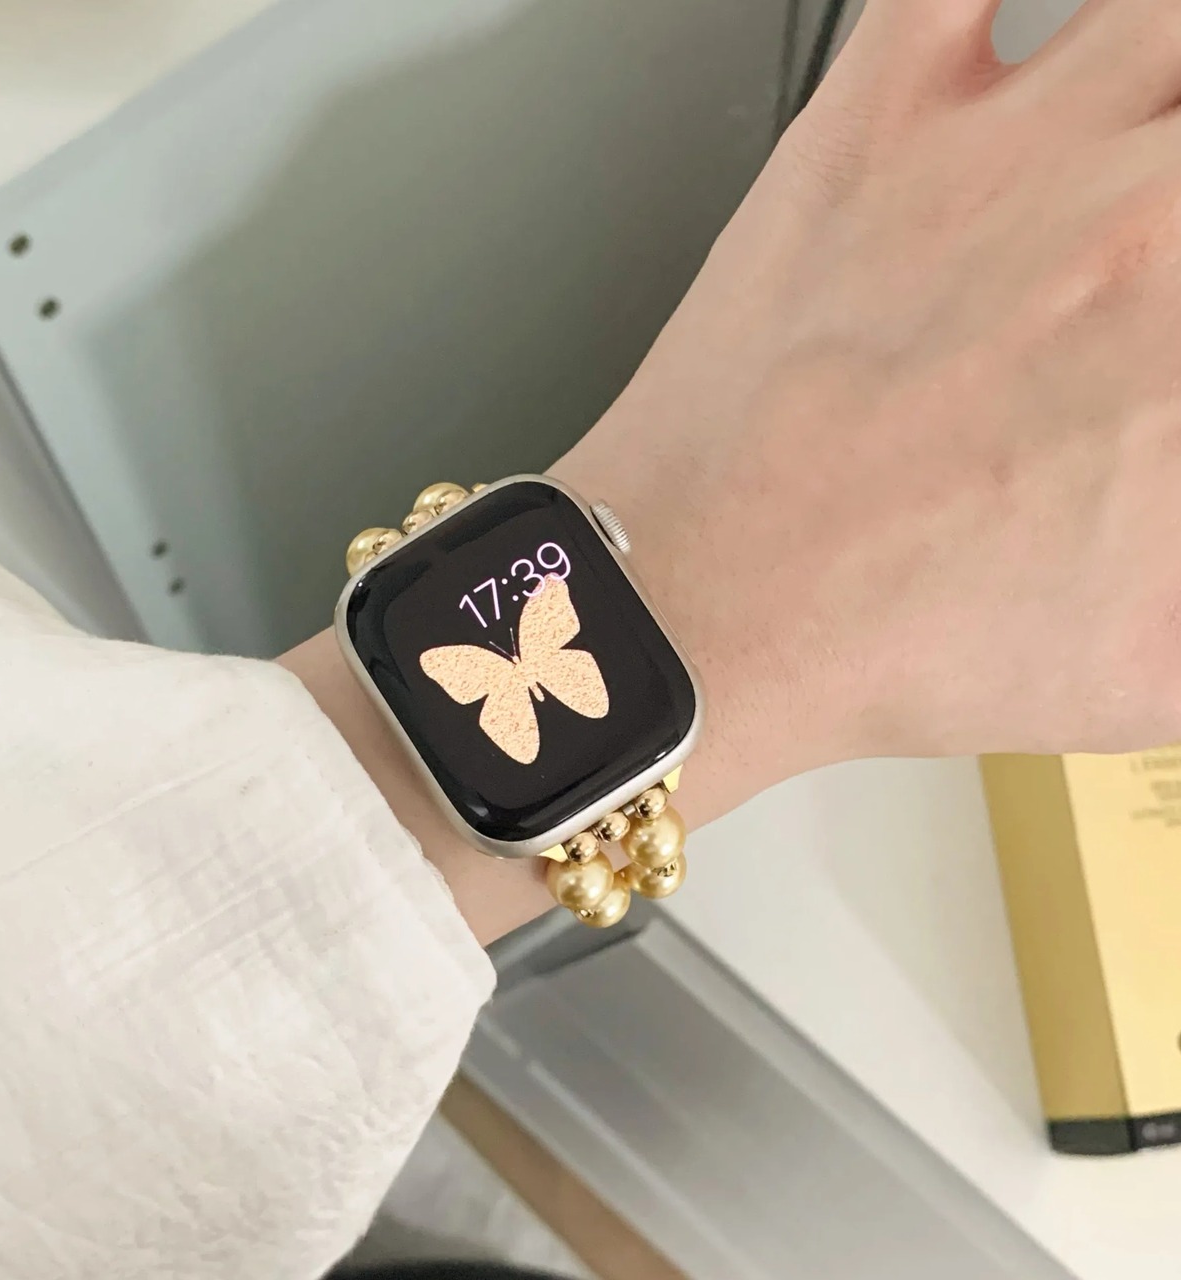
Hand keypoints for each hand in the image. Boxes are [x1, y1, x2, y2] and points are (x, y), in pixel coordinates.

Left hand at [555, 0, 1180, 825]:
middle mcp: (1139, 217)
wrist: (709, 610)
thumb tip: (1179, 497)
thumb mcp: (1145, 668)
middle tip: (1150, 249)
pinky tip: (1029, 33)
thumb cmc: (895, 647)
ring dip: (1163, 63)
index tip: (1166, 362)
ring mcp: (1004, 150)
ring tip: (1143, 126)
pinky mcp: (871, 124)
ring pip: (1160, 18)